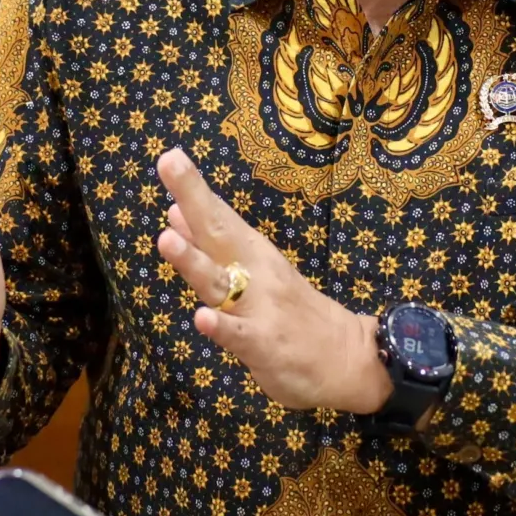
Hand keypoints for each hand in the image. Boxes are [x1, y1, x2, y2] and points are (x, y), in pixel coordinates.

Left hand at [154, 149, 391, 414]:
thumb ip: (213, 247)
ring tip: (166, 238)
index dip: (193, 188)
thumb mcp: (256, 273)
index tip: (169, 157)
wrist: (350, 359)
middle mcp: (255, 273)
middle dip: (193, 199)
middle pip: (219, 234)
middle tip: (168, 164)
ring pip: (220, 283)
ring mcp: (260, 309)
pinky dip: (220, 327)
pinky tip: (201, 318)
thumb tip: (175, 211)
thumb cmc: (293, 313)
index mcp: (251, 254)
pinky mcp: (265, 345)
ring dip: (193, 261)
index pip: (219, 216)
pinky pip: (239, 337)